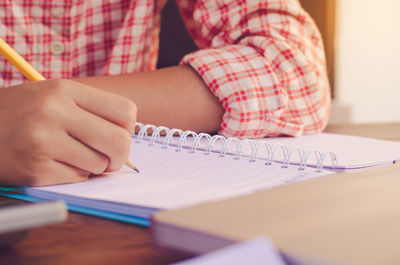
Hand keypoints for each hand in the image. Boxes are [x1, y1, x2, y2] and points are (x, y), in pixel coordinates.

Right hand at [0, 79, 136, 185]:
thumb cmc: (21, 114)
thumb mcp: (53, 97)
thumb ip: (91, 113)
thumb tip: (128, 142)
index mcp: (64, 89)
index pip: (126, 111)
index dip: (128, 128)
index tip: (116, 134)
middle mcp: (55, 111)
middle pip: (120, 142)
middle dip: (119, 156)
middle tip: (108, 158)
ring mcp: (43, 140)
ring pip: (100, 165)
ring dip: (93, 166)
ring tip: (70, 155)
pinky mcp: (35, 168)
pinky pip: (78, 179)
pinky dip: (73, 175)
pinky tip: (53, 164)